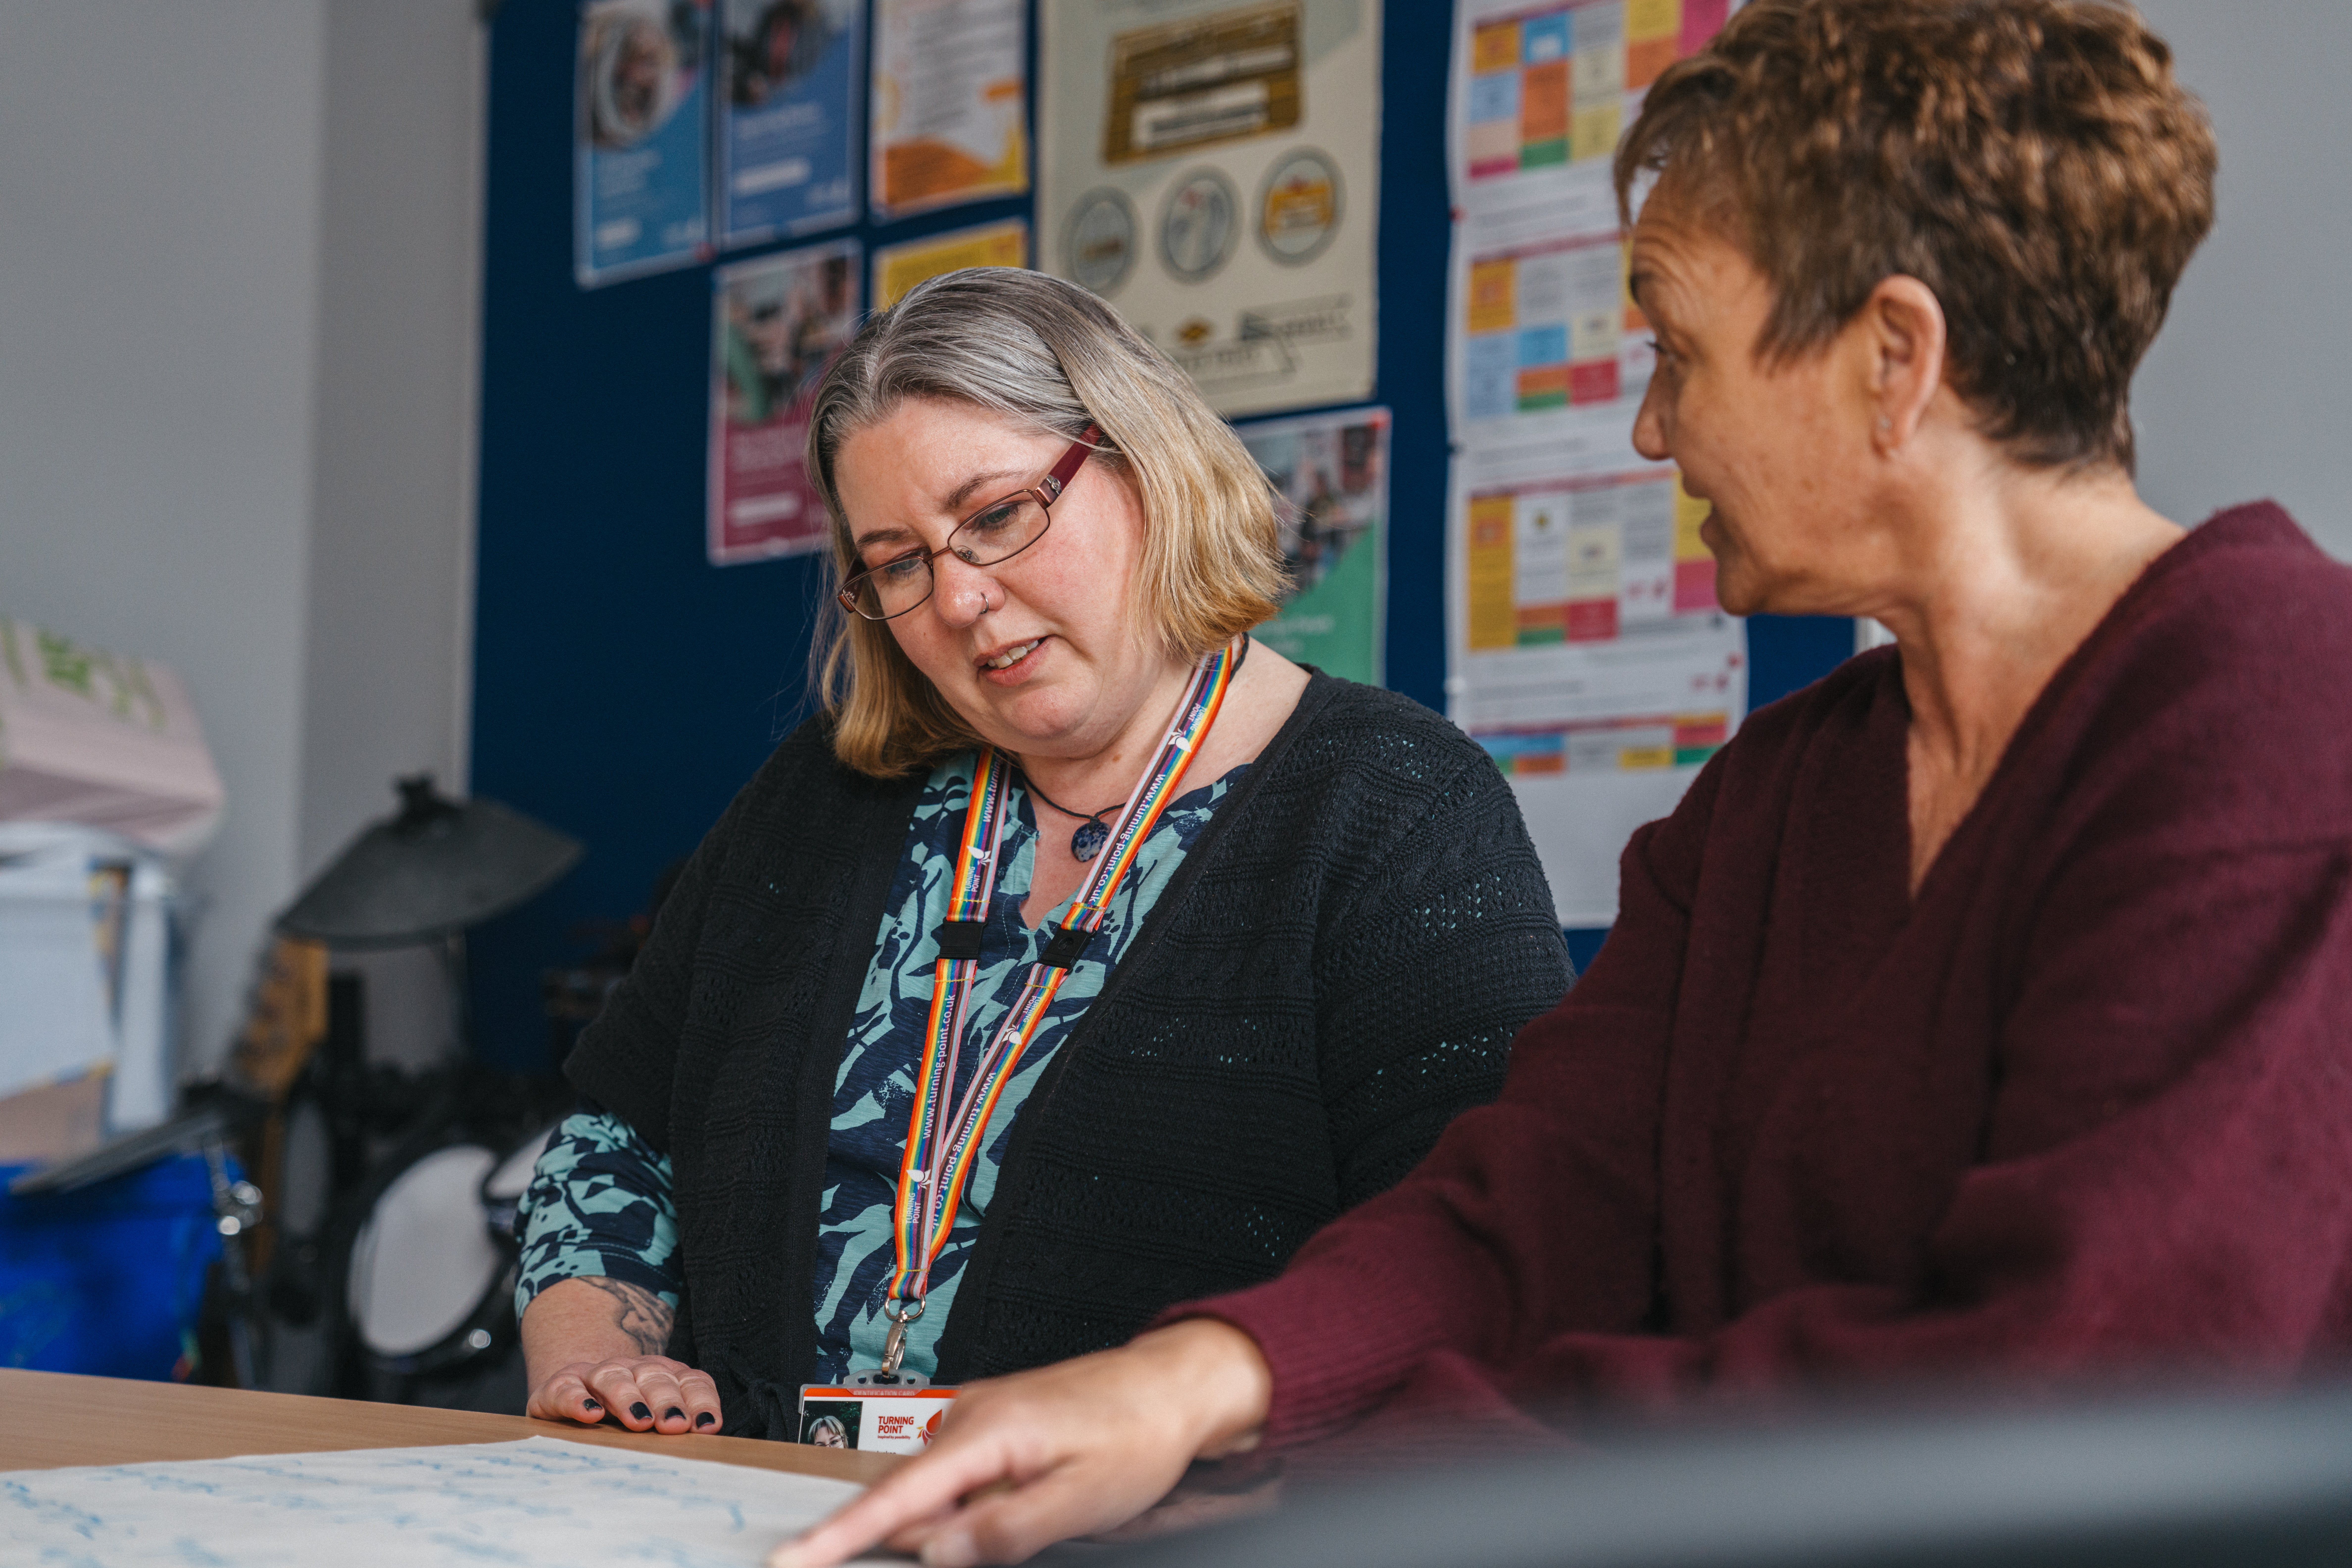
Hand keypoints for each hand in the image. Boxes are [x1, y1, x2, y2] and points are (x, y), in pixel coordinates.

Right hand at [521, 1276, 720, 1434]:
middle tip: (675, 1425)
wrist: (570, 1391)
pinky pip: (567, 1388)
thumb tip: (704, 1440)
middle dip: (666, 1400)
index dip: (700, 1400)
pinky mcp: (558, 1387)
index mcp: (661, 1375)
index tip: (708, 1426)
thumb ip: (676, 1424)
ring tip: (639, 1421)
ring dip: (628, 1397)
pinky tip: (590, 1414)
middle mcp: (630, 1369)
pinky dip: (578, 1399)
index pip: (688, 1380)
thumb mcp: (652, 1418)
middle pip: (653, 1377)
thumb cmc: (621, 1415)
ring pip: (613, 1377)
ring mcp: (593, 1375)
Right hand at [770, 1319, 1271, 1567]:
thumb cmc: (1135, 1434)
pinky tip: (1023, 1496)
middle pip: (911, 1498)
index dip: (837, 1535)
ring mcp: (974, 1414)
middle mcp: (968, 1413)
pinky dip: (972, 1500)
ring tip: (1039, 1504)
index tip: (791, 1560)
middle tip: (1018, 1523)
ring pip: (936, 1491)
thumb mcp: (1079, 1499)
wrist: (1168, 1386)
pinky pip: (957, 1475)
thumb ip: (1004, 1530)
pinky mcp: (987, 1423)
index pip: (894, 1496)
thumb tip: (935, 1552)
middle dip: (931, 1537)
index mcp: (985, 1430)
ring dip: (962, 1519)